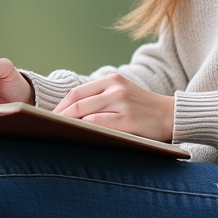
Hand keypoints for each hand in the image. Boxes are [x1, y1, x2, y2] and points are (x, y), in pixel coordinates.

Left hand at [52, 74, 174, 142]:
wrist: (172, 115)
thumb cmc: (143, 109)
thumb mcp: (123, 94)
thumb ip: (101, 99)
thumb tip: (69, 115)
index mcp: (112, 79)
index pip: (77, 92)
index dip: (59, 106)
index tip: (47, 118)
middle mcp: (116, 88)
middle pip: (77, 102)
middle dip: (58, 116)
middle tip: (45, 128)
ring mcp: (122, 103)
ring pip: (84, 114)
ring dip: (67, 125)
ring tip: (55, 134)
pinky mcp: (128, 119)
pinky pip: (98, 125)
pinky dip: (84, 131)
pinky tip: (76, 137)